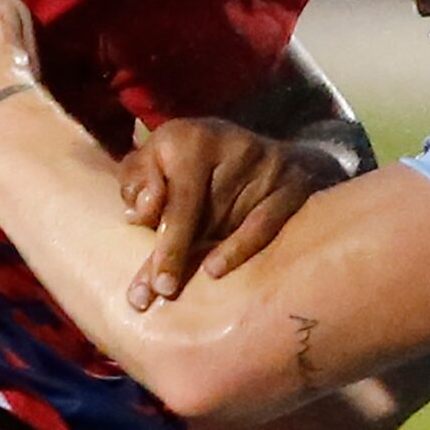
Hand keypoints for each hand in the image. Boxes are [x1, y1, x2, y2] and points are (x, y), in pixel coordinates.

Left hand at [118, 119, 343, 309]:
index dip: (163, 243)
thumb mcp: (156, 160)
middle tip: (161, 292)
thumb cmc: (195, 163)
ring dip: (202, 258)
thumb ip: (137, 184)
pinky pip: (263, 224)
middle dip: (175, 256)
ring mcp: (265, 164)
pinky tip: (217, 270)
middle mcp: (227, 144)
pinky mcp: (293, 183)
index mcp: (187, 137)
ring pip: (226, 222)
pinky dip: (240, 248)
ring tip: (184, 293)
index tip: (150, 281)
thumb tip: (138, 216)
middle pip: (198, 213)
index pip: (174, 199)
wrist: (268, 154)